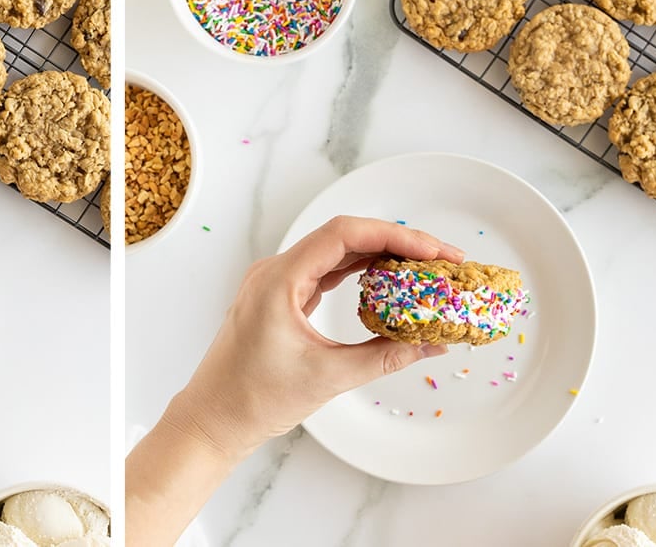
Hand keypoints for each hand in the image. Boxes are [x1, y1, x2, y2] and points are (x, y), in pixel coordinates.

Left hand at [164, 215, 465, 459]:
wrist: (212, 420)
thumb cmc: (253, 399)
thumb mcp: (329, 377)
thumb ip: (386, 356)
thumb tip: (434, 344)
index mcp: (278, 280)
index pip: (344, 235)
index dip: (394, 236)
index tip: (433, 252)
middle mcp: (274, 272)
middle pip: (345, 238)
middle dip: (397, 244)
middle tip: (443, 262)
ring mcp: (276, 283)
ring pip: (336, 254)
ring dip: (381, 257)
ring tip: (425, 271)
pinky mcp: (280, 299)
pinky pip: (325, 272)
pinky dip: (360, 274)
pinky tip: (390, 283)